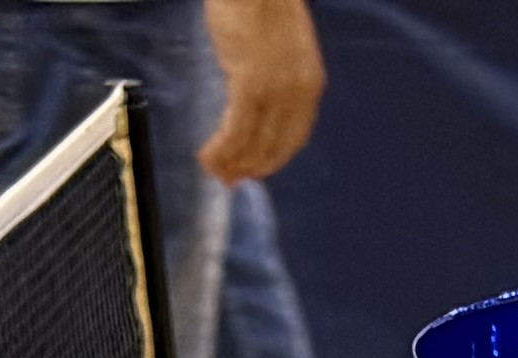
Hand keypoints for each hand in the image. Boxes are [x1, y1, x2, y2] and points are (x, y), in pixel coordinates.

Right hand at [207, 0, 322, 180]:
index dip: (273, 159)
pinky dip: (221, 149)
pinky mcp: (250, 85)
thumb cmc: (262, 4)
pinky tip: (207, 156)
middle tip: (229, 181)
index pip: (294, 136)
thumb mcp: (279, 49)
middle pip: (275, 146)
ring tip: (213, 172)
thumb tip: (255, 97)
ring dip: (231, 163)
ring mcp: (276, 92)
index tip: (255, 171)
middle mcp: (298, 94)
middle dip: (251, 168)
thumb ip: (275, 76)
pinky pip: (236, 130)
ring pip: (253, 142)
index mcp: (310, 85)